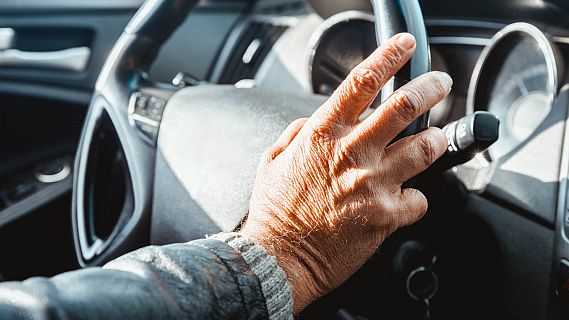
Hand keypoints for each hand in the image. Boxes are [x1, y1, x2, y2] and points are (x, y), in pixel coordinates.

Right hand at [239, 33, 451, 313]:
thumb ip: (299, 132)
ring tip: (435, 138)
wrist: (281, 259)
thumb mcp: (273, 160)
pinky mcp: (386, 215)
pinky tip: (404, 200)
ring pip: (426, 147)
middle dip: (431, 86)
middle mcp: (351, 153)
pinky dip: (416, 198)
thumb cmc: (276, 212)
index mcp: (323, 134)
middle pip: (405, 105)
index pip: (361, 82)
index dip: (388, 56)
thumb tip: (317, 120)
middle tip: (440, 83)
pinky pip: (420, 199)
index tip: (405, 46)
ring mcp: (372, 184)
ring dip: (436, 139)